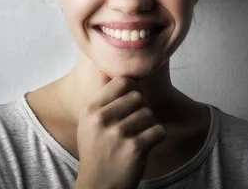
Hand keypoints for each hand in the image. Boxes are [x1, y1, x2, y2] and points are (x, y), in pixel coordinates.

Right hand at [74, 70, 165, 188]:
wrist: (98, 186)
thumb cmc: (96, 150)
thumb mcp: (89, 122)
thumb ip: (100, 96)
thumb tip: (105, 70)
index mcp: (90, 109)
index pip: (121, 81)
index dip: (133, 88)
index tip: (132, 100)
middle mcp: (101, 119)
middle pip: (138, 96)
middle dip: (141, 109)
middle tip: (135, 124)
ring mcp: (117, 134)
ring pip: (149, 114)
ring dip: (148, 125)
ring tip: (138, 137)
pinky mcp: (134, 148)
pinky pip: (158, 130)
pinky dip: (157, 138)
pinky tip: (145, 146)